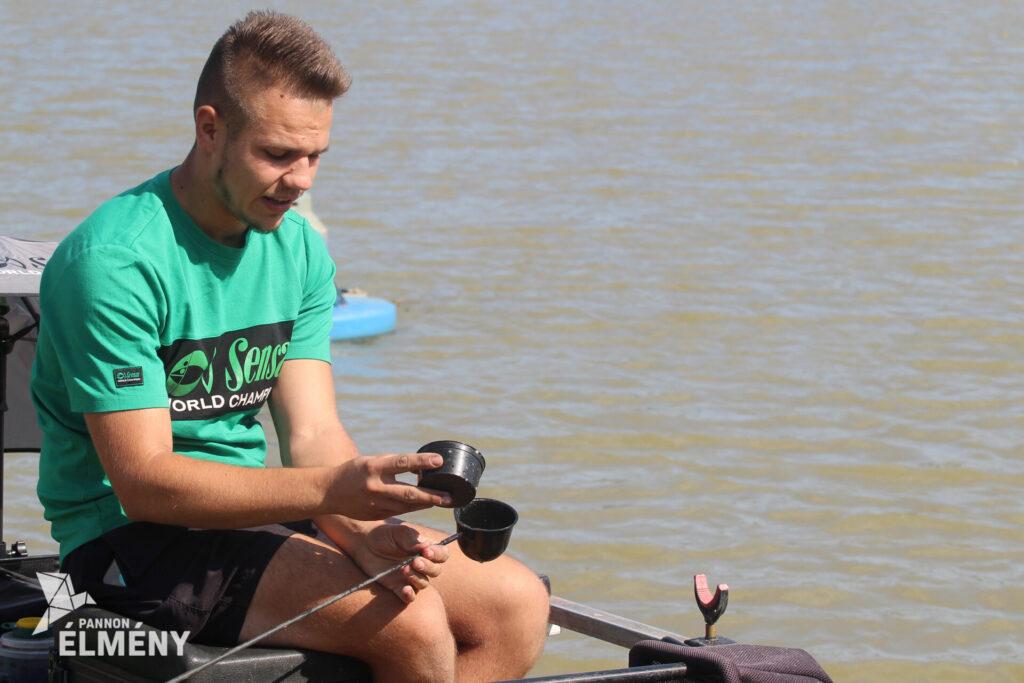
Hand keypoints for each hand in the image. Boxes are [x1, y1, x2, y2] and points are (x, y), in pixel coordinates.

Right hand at [327, 452, 451, 519]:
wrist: (329, 492)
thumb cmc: (353, 472)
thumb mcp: (371, 461)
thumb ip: (392, 464)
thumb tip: (418, 466)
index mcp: (373, 467)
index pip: (402, 462)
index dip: (421, 461)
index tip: (439, 460)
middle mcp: (375, 486)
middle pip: (409, 492)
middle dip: (431, 495)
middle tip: (449, 496)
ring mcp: (375, 503)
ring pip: (407, 505)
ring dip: (426, 503)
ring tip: (443, 500)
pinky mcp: (376, 514)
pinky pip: (399, 511)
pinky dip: (413, 507)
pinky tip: (425, 504)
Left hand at [351, 523, 449, 602]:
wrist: (363, 543)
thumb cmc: (384, 534)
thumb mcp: (398, 532)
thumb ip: (412, 539)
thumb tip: (427, 547)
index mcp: (425, 549)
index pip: (442, 554)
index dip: (438, 555)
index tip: (426, 552)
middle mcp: (421, 564)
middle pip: (436, 571)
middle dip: (428, 567)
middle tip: (415, 562)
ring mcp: (410, 576)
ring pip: (424, 583)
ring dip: (417, 578)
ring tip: (404, 569)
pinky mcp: (397, 586)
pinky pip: (409, 596)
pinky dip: (410, 595)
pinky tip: (406, 590)